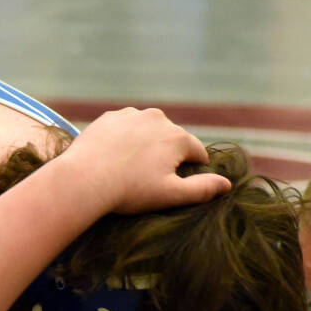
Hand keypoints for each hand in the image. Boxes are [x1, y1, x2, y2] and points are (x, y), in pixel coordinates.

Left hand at [63, 108, 229, 214]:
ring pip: (148, 131)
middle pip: (172, 139)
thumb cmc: (130, 191)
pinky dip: (124, 139)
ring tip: (131, 168)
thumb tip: (227, 184)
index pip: (197, 152)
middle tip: (149, 179)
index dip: (192, 170)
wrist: (84, 178)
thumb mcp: (170, 195)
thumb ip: (202, 189)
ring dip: (146, 144)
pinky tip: (115, 157)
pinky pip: (125, 127)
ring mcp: (131, 115)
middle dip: (167, 156)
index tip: (176, 183)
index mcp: (177, 137)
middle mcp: (158, 118)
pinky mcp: (109, 117)